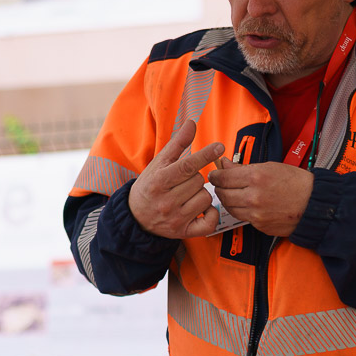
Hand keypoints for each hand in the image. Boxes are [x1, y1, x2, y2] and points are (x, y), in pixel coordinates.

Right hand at [129, 120, 225, 237]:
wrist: (135, 217)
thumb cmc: (149, 186)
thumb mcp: (158, 164)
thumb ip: (177, 144)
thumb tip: (192, 123)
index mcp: (159, 182)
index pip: (186, 166)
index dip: (204, 155)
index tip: (219, 147)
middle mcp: (166, 201)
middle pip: (198, 181)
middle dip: (195, 178)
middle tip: (184, 181)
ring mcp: (175, 218)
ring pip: (205, 198)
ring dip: (201, 194)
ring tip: (189, 194)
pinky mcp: (183, 232)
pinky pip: (209, 224)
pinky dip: (211, 215)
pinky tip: (204, 209)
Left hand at [207, 161, 313, 236]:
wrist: (314, 204)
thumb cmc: (297, 183)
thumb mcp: (270, 167)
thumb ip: (244, 167)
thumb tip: (225, 164)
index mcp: (256, 177)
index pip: (223, 177)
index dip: (216, 175)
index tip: (215, 174)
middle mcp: (254, 197)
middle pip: (223, 194)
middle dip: (219, 188)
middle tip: (221, 184)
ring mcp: (256, 214)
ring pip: (230, 208)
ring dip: (228, 200)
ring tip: (233, 194)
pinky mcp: (259, 225)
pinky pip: (242, 217)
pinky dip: (241, 210)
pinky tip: (246, 204)